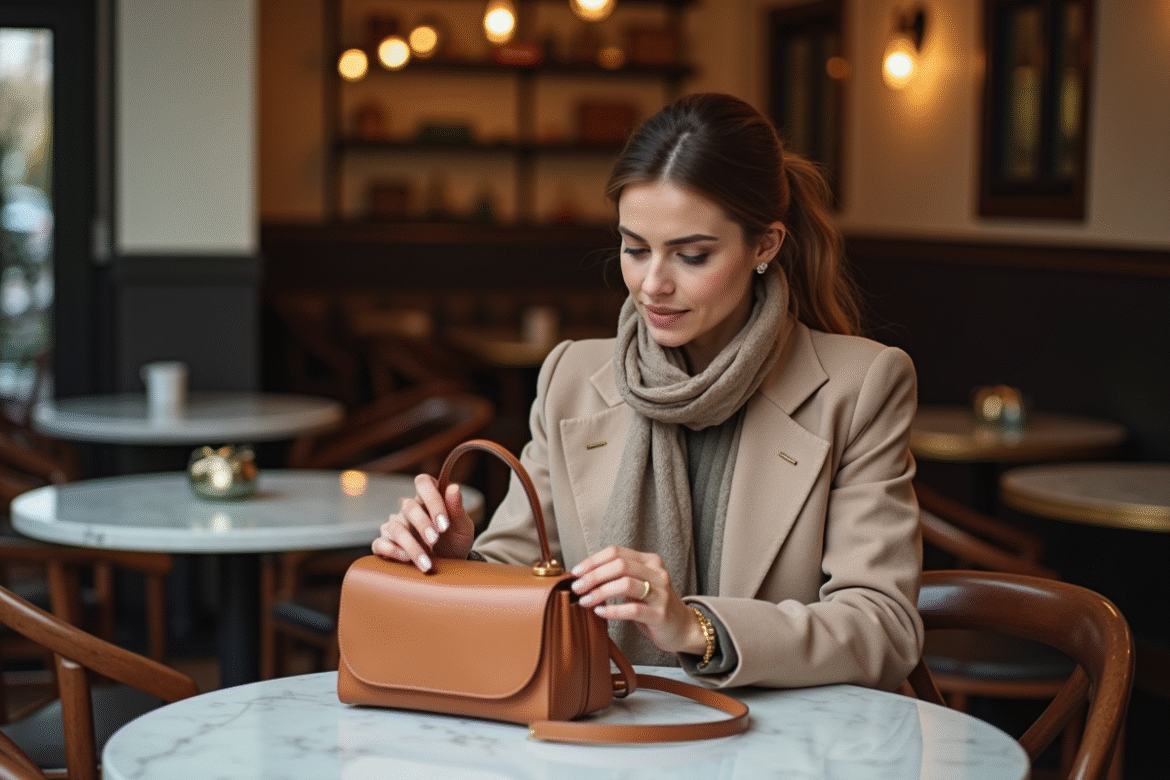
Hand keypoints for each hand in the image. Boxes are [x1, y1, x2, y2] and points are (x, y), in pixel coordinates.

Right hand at [371, 473, 475, 571]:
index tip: (444, 522)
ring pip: (395, 528)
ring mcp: (396, 526)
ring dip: (411, 545)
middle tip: (435, 540)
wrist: (450, 565)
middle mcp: (410, 511)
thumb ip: (457, 508)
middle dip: (422, 524)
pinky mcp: (386, 545)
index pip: (423, 482)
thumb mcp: (462, 527)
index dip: (432, 498)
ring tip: (426, 562)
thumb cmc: (455, 542)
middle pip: (408, 506)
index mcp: (428, 500)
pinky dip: (391, 550)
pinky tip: (406, 560)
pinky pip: (379, 543)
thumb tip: (454, 487)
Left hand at [570, 546, 706, 656]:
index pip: (616, 552)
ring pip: (625, 584)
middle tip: (577, 587)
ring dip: (600, 592)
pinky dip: (613, 610)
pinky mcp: (660, 614)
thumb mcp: (638, 584)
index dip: (593, 560)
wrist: (682, 627)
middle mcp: (657, 573)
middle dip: (593, 575)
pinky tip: (600, 612)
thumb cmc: (652, 605)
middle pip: (619, 565)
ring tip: (585, 601)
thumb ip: (618, 576)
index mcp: (650, 561)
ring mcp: (660, 593)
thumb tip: (583, 575)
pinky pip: (632, 609)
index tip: (576, 572)